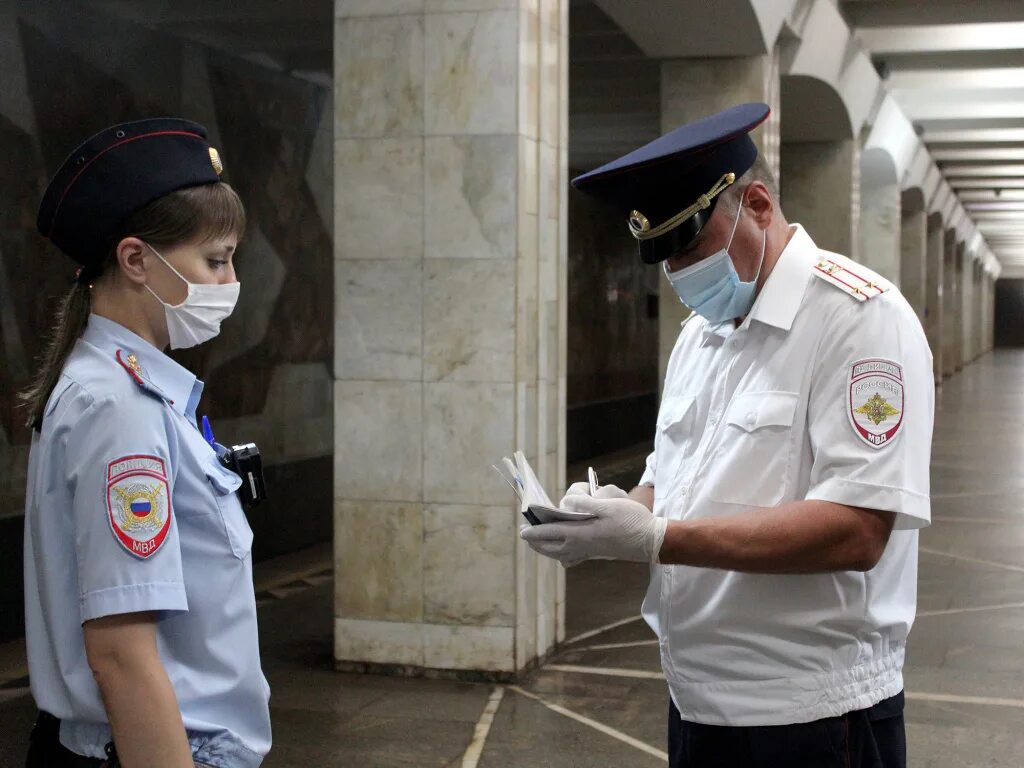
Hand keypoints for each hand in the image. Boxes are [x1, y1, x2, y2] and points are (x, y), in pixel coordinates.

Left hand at [521, 486, 667, 566]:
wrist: (652, 541)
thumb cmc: (632, 520)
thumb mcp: (608, 505)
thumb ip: (584, 503)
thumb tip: (564, 502)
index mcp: (581, 534)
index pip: (551, 533)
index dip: (534, 531)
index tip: (522, 530)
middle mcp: (582, 546)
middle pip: (551, 547)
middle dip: (537, 542)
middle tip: (526, 535)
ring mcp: (590, 552)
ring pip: (561, 554)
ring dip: (548, 549)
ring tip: (540, 543)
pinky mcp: (598, 554)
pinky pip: (574, 558)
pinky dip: (564, 556)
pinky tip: (564, 552)